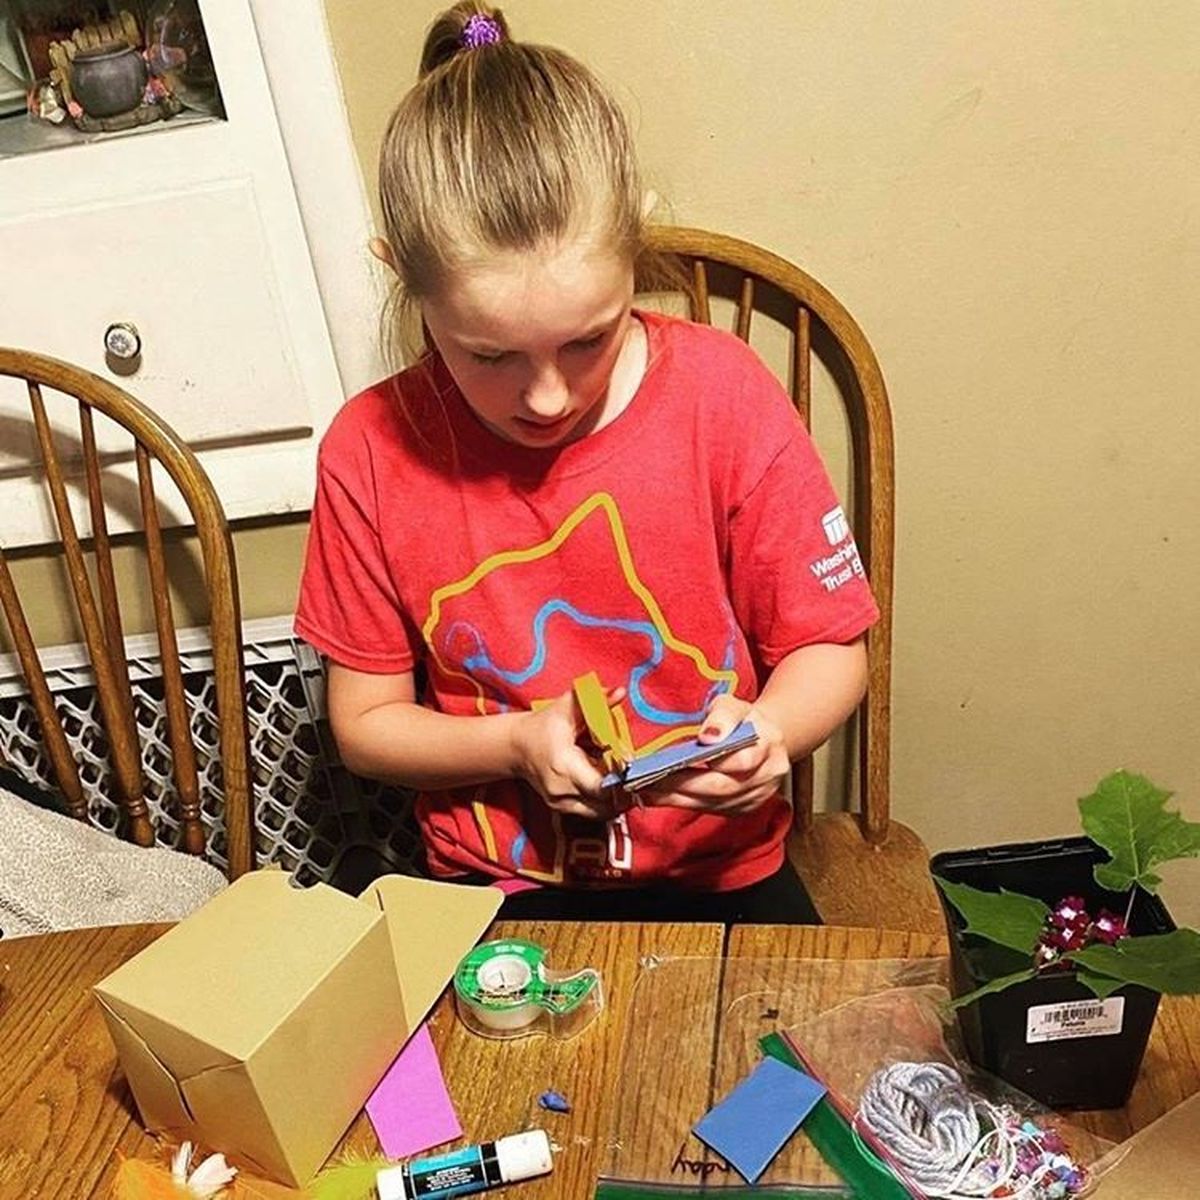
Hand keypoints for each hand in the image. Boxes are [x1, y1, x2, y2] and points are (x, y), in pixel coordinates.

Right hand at [510, 686, 625, 819]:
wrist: (516, 747)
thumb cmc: (544, 725)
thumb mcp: (568, 707)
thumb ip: (597, 699)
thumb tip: (621, 692)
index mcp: (563, 765)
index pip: (601, 786)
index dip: (623, 783)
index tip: (638, 771)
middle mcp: (561, 790)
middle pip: (606, 803)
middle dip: (626, 792)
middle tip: (640, 777)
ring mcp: (560, 803)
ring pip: (602, 812)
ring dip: (618, 800)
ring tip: (626, 781)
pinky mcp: (562, 809)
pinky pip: (593, 813)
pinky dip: (606, 803)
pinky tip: (611, 787)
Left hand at [636, 694, 789, 815]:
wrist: (763, 739)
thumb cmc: (744, 720)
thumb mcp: (734, 705)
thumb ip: (722, 716)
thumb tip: (709, 736)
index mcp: (769, 746)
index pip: (741, 760)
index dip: (711, 762)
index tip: (677, 760)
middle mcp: (766, 777)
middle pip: (722, 788)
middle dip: (683, 785)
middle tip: (650, 779)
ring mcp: (754, 798)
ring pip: (713, 803)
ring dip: (677, 798)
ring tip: (646, 789)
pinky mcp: (740, 809)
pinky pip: (709, 810)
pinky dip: (681, 803)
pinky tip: (658, 796)